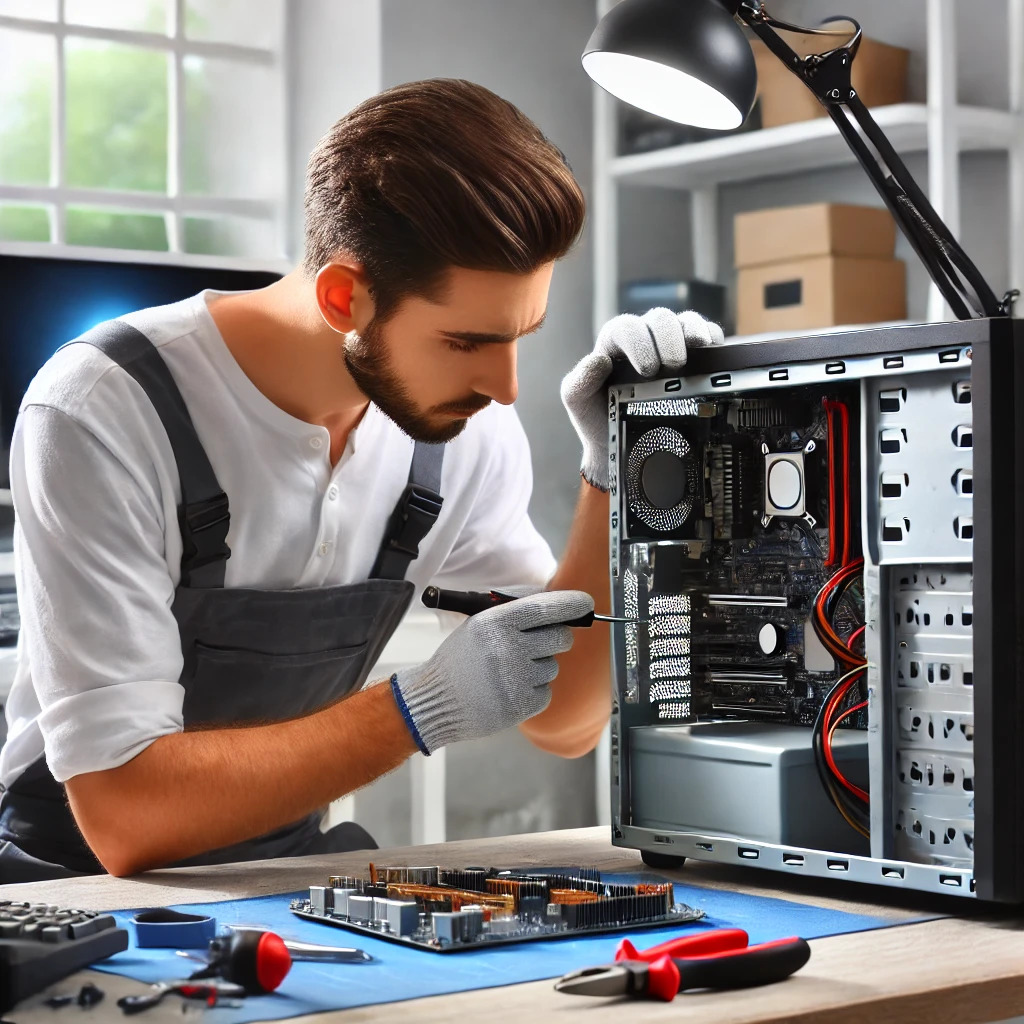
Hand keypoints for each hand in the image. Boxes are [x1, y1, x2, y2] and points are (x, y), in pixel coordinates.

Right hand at [390, 589, 594, 753]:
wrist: (435, 700)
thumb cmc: (461, 660)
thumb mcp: (478, 625)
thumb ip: (514, 614)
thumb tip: (556, 604)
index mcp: (494, 623)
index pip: (543, 608)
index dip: (570, 604)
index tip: (587, 604)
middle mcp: (506, 649)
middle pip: (560, 637)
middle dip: (559, 638)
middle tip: (543, 642)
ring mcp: (514, 679)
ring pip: (553, 667)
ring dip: (540, 667)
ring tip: (510, 672)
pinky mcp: (520, 706)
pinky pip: (546, 692)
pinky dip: (534, 691)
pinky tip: (509, 690)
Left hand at [561, 308, 724, 490]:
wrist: (621, 442)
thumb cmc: (600, 416)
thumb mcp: (579, 402)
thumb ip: (578, 382)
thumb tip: (598, 361)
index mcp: (614, 343)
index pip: (627, 327)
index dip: (639, 342)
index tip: (647, 368)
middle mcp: (643, 337)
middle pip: (660, 319)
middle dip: (668, 338)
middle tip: (673, 365)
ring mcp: (669, 343)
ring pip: (685, 321)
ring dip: (693, 332)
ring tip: (698, 350)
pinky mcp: (693, 354)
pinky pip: (707, 334)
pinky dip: (712, 338)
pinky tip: (713, 352)